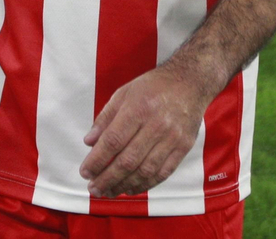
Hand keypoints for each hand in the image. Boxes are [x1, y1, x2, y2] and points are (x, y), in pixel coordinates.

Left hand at [79, 65, 210, 197]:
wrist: (191, 82)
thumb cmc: (153, 86)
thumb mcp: (124, 93)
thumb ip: (105, 118)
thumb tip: (89, 142)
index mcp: (138, 108)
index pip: (113, 140)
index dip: (97, 160)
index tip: (85, 172)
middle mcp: (156, 125)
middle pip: (128, 160)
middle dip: (107, 178)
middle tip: (94, 188)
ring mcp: (172, 138)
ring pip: (145, 170)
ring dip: (124, 185)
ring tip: (109, 192)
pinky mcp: (183, 147)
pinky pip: (163, 172)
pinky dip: (145, 184)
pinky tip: (131, 188)